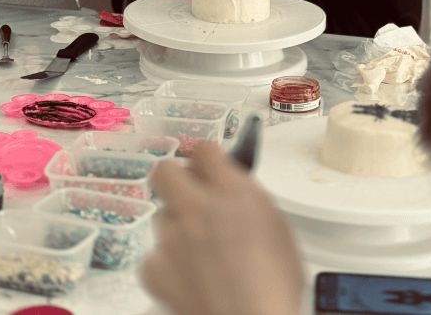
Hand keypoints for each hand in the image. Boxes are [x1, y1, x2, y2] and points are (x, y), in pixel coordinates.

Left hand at [142, 143, 302, 314]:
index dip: (206, 159)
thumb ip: (248, 199)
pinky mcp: (154, 268)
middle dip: (175, 179)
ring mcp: (170, 238)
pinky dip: (169, 263)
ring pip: (161, 216)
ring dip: (177, 226)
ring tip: (199, 251)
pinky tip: (189, 277)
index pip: (203, 150)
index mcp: (231, 191)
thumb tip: (232, 190)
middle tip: (189, 196)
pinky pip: (155, 254)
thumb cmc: (276, 281)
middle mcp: (196, 207)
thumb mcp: (276, 226)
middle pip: (164, 170)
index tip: (210, 168)